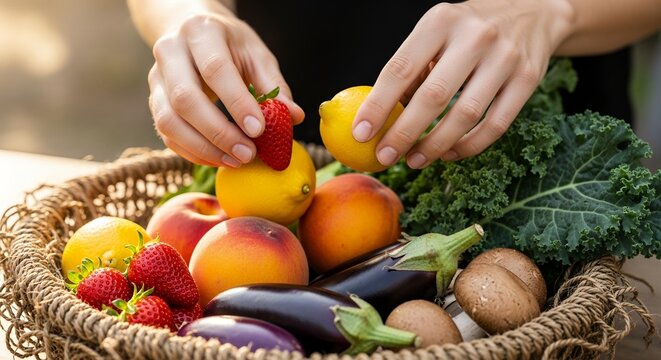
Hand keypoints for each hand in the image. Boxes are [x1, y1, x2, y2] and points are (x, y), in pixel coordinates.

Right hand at [148, 13, 303, 166]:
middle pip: (185, 99)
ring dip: (203, 148)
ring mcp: (156, 78)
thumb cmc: (229, 44)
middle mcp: (170, 52)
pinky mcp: (153, 100)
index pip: (215, 70)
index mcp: (201, 32)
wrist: (191, 28)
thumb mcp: (256, 54)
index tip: (258, 130)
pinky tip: (219, 160)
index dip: (237, 103)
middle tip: (247, 154)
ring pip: (169, 121)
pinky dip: (192, 152)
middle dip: (218, 133)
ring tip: (236, 161)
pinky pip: (167, 134)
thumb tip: (294, 117)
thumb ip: (274, 85)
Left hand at [353, 0, 574, 167]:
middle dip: (404, 133)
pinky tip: (448, 154)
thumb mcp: (436, 33)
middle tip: (385, 157)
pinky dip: (468, 146)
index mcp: (441, 21)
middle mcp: (475, 36)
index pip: (401, 68)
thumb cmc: (468, 30)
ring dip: (435, 146)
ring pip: (466, 115)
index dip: (378, 105)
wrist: (533, 12)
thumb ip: (412, 69)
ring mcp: (505, 57)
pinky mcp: (528, 79)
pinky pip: (495, 125)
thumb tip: (381, 117)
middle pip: (434, 97)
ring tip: (414, 160)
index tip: (360, 134)